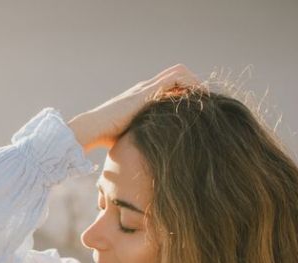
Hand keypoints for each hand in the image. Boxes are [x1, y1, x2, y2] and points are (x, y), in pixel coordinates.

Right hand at [67, 64, 202, 151]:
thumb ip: (143, 136)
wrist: (92, 129)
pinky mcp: (147, 90)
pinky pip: (176, 77)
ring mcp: (146, 87)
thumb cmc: (106, 139)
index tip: (195, 108)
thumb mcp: (131, 136)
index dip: (183, 92)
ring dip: (194, 82)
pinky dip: (190, 84)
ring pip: (179, 72)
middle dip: (193, 85)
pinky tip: (198, 99)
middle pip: (176, 74)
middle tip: (204, 102)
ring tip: (205, 99)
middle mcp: (145, 88)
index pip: (168, 86)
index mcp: (141, 98)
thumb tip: (152, 155)